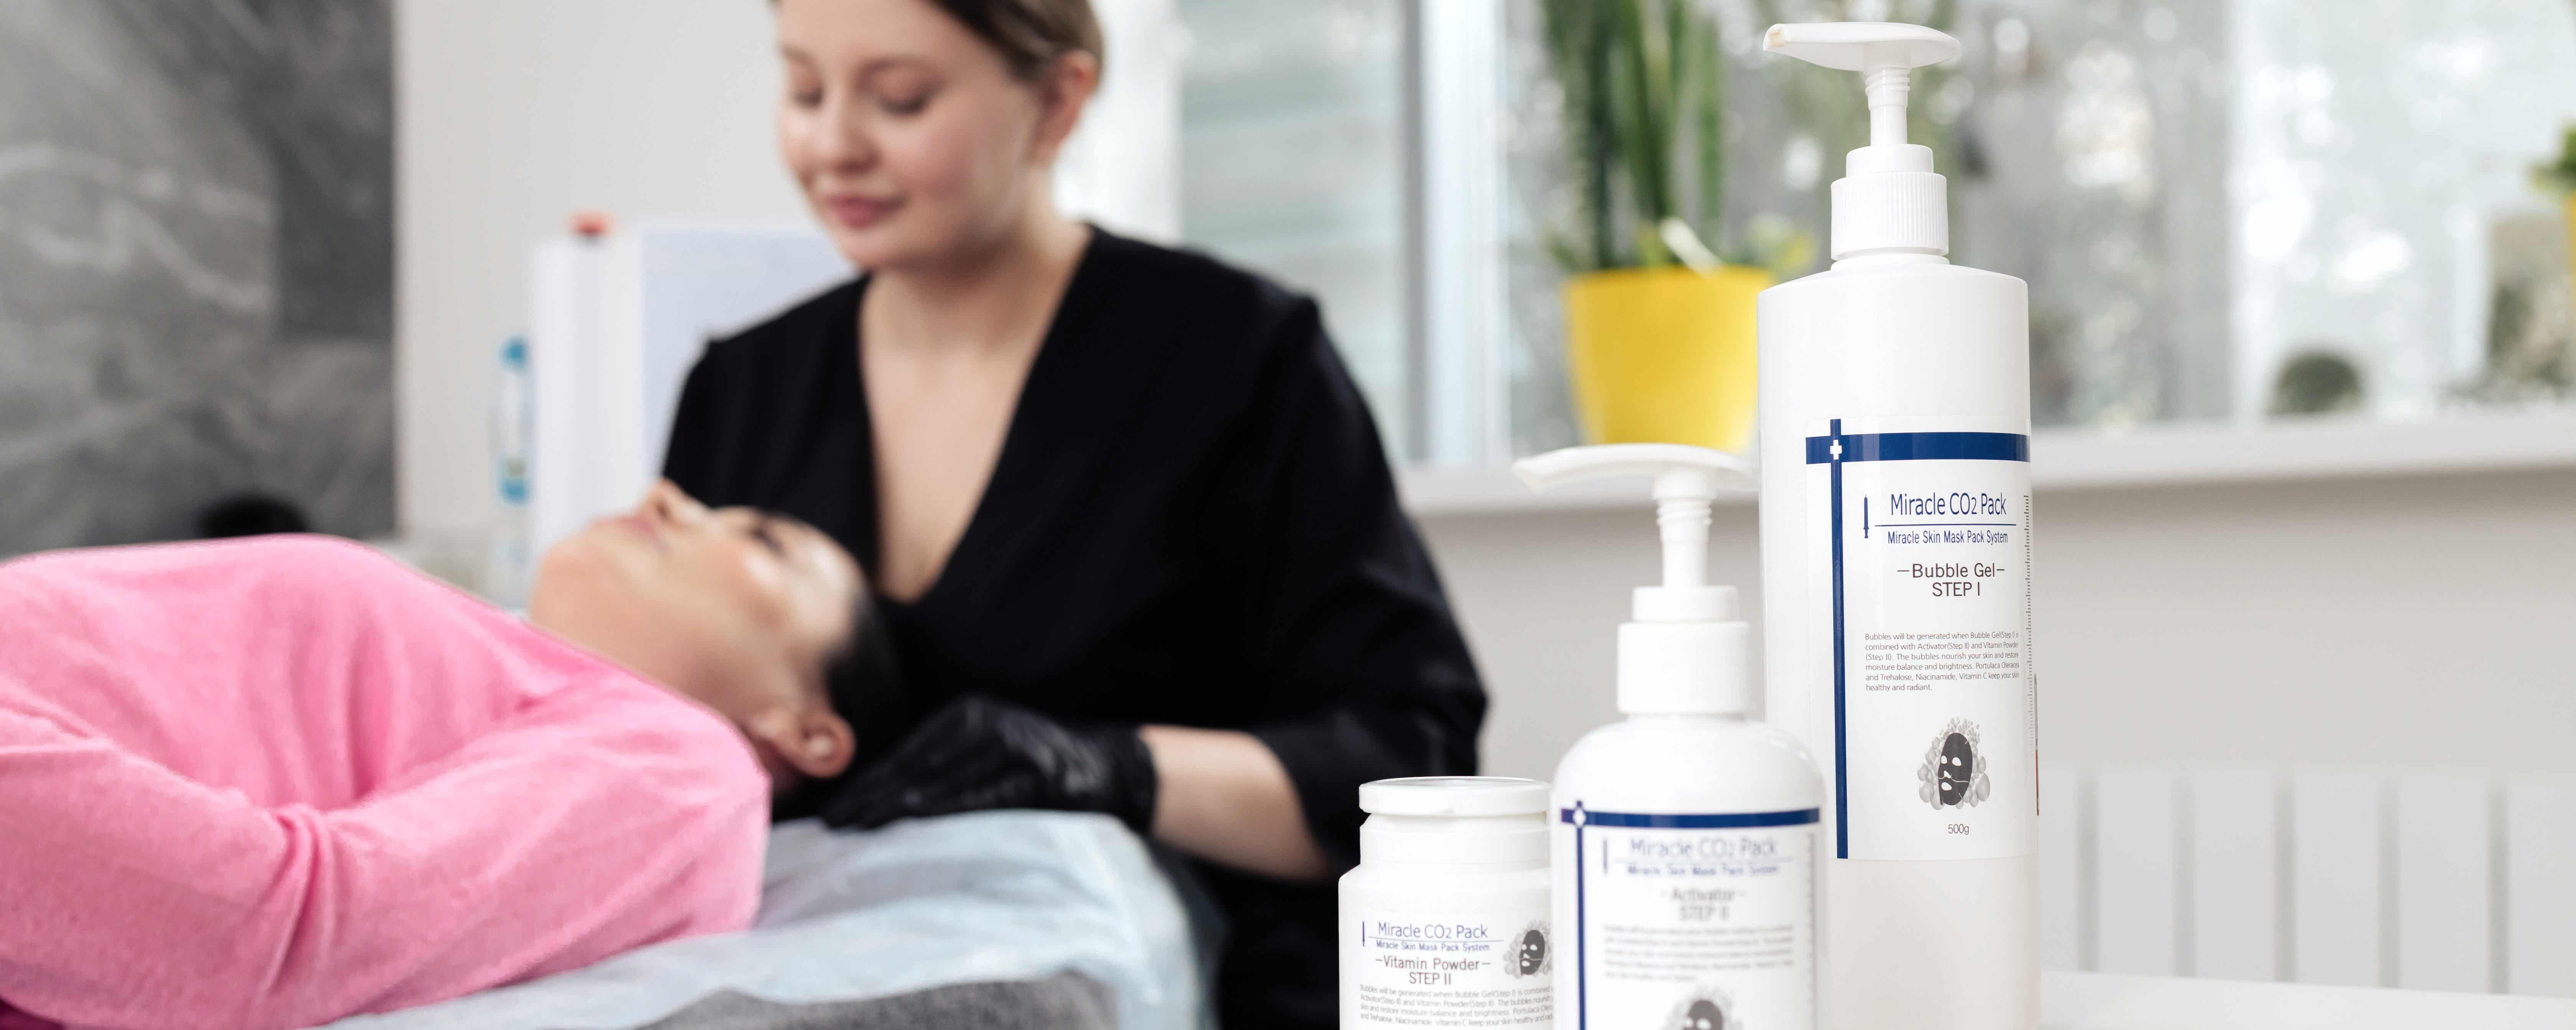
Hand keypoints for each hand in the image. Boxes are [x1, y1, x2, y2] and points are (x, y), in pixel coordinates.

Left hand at [821, 694, 1159, 833]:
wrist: (1108, 766)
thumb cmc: (1036, 767)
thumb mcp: (987, 752)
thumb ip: (943, 766)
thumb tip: (878, 797)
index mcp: (967, 714)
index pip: (906, 753)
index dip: (867, 782)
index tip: (832, 810)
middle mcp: (985, 720)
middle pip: (914, 765)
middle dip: (869, 796)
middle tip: (830, 824)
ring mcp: (1012, 743)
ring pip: (942, 779)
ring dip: (896, 805)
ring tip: (859, 827)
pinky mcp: (1036, 771)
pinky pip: (982, 794)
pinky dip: (946, 807)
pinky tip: (914, 817)